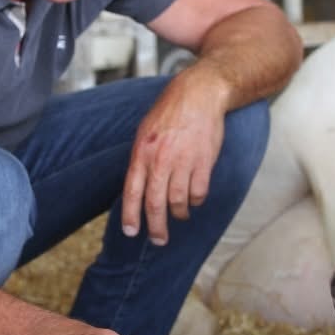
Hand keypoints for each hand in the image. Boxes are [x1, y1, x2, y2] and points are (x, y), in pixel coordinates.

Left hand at [121, 72, 226, 245]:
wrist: (199, 94)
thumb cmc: (170, 113)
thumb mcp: (145, 133)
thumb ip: (141, 160)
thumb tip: (137, 189)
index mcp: (142, 153)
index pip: (132, 192)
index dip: (130, 215)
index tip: (131, 232)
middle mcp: (161, 160)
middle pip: (155, 204)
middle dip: (156, 228)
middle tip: (159, 240)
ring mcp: (183, 162)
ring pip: (178, 203)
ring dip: (179, 214)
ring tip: (180, 216)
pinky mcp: (204, 162)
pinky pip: (198, 193)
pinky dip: (196, 201)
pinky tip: (194, 198)